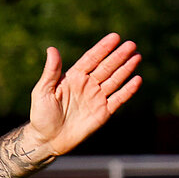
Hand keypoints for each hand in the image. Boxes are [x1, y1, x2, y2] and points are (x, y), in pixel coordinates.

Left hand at [26, 33, 141, 157]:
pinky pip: (118, 99)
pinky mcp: (103, 112)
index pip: (91, 59)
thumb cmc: (41, 115)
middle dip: (118, 56)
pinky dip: (128, 90)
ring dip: (126, 68)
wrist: (46, 140)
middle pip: (106, 67)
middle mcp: (87, 85)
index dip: (103, 48)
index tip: (115, 37)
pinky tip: (137, 80)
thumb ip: (50, 72)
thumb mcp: (43, 92)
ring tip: (136, 56)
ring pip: (115, 80)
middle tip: (131, 44)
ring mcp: (96, 98)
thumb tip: (51, 49)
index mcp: (73, 78)